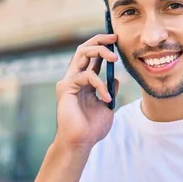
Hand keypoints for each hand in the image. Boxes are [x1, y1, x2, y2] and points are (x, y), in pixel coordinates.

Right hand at [54, 34, 119, 152]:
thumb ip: (110, 91)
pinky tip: (106, 98)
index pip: (92, 58)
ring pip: (82, 54)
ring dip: (100, 51)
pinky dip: (100, 85)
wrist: (81, 143)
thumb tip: (116, 78)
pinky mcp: (65, 87)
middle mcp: (75, 78)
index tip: (116, 41)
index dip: (103, 46)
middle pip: (84, 49)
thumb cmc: (92, 128)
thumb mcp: (107, 106)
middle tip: (114, 38)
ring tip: (114, 59)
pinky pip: (86, 76)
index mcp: (85, 82)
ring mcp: (69, 81)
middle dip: (100, 40)